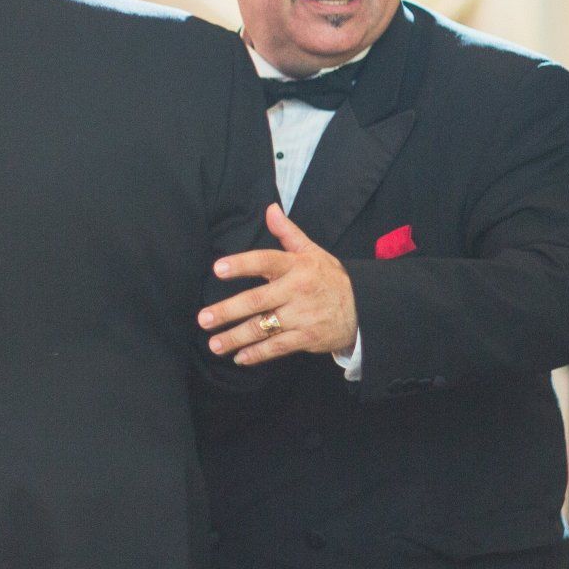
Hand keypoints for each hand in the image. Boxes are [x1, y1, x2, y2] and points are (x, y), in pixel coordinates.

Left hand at [198, 204, 358, 365]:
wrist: (365, 308)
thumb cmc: (329, 277)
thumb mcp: (313, 251)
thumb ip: (288, 233)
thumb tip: (270, 209)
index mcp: (297, 266)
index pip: (265, 261)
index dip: (241, 264)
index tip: (217, 268)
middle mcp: (297, 290)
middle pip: (257, 301)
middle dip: (228, 311)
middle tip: (203, 319)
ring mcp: (302, 316)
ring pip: (263, 328)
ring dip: (236, 337)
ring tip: (213, 344)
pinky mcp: (307, 338)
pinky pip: (278, 347)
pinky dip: (258, 354)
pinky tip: (239, 358)